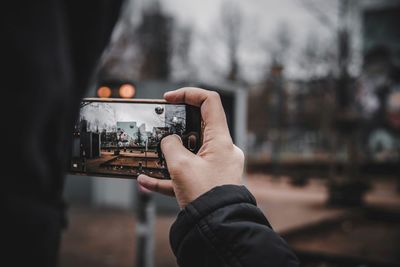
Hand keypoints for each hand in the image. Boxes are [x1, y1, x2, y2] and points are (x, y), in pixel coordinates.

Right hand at [137, 87, 243, 207]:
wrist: (217, 228)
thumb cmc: (206, 196)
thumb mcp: (181, 166)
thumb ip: (171, 146)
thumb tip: (169, 141)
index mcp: (221, 140)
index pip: (210, 102)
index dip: (189, 94)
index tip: (169, 99)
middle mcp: (222, 150)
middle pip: (198, 126)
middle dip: (176, 127)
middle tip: (159, 126)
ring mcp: (216, 166)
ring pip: (190, 152)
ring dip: (169, 155)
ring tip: (150, 156)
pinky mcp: (208, 181)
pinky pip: (187, 173)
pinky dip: (169, 176)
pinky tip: (146, 181)